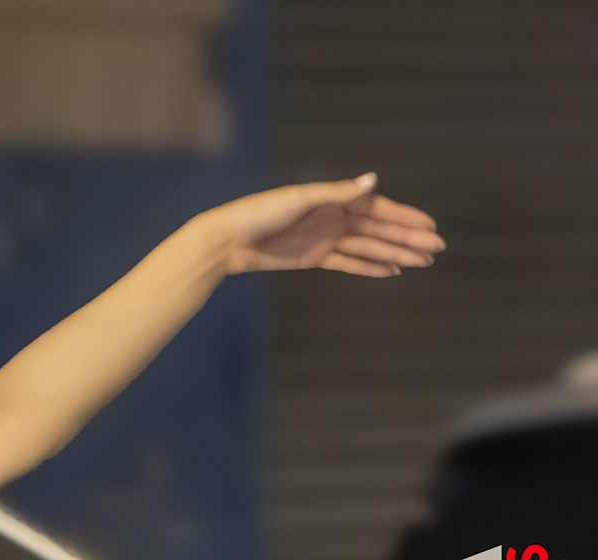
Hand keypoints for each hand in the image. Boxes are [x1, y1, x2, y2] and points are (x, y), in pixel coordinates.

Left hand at [202, 173, 444, 277]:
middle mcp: (335, 217)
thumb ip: (337, 192)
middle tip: (437, 249)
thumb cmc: (261, 212)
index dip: (405, 218)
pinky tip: (393, 271)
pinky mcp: (315, 257)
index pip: (378, 209)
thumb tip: (372, 180)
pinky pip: (349, 263)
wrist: (229, 240)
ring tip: (423, 262)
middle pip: (379, 230)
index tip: (429, 226)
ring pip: (369, 248)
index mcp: (334, 198)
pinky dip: (370, 267)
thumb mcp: (300, 199)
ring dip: (396, 254)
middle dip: (408, 238)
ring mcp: (326, 238)